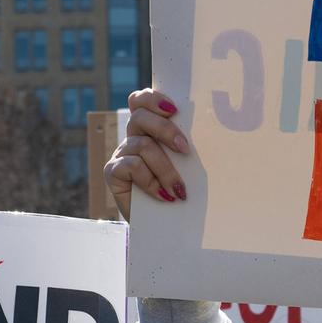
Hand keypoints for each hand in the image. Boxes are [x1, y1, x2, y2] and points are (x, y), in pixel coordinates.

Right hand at [104, 88, 192, 211]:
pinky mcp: (112, 171)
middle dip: (166, 130)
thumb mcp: (183, 164)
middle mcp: (133, 137)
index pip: (140, 100)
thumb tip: (209, 133)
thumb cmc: (177, 188)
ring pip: (143, 146)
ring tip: (180, 190)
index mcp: (149, 128)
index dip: (153, 98)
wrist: (160, 223)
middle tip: (185, 149)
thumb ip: (183, 145)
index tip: (175, 110)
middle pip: (140, 117)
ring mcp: (121, 153)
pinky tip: (164, 196)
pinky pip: (132, 166)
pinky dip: (151, 181)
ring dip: (166, 168)